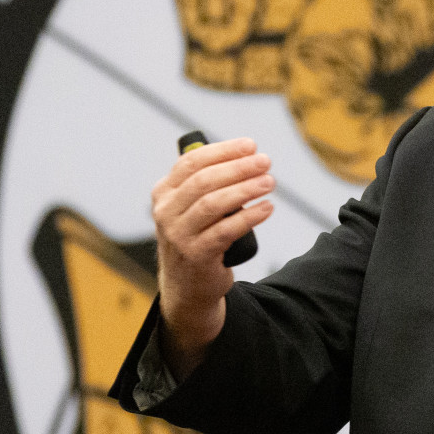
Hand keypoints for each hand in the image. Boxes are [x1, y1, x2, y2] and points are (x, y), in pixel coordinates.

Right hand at [151, 138, 275, 376]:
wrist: (187, 288)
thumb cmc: (197, 239)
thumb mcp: (191, 209)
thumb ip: (207, 183)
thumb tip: (247, 155)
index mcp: (164, 194)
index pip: (191, 163)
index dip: (223, 151)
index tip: (250, 145)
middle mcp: (166, 213)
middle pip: (204, 181)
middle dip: (238, 168)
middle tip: (265, 162)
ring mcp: (178, 236)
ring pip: (214, 204)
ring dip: (245, 189)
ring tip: (269, 182)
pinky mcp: (196, 256)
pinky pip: (225, 231)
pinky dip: (249, 217)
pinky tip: (266, 208)